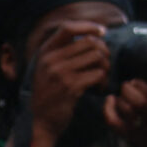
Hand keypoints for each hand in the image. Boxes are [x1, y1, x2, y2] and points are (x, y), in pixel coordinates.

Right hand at [24, 23, 112, 140]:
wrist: (40, 121)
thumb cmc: (50, 92)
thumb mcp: (48, 68)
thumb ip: (63, 51)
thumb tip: (93, 35)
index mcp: (45, 52)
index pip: (67, 27)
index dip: (88, 26)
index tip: (103, 31)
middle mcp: (50, 59)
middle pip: (90, 42)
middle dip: (104, 51)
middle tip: (104, 64)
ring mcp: (60, 73)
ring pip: (97, 57)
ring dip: (106, 67)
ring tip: (101, 78)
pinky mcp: (70, 87)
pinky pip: (98, 74)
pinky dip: (103, 81)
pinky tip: (98, 88)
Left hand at [106, 80, 146, 146]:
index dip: (142, 85)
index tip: (136, 81)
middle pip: (140, 102)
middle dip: (128, 90)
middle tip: (125, 85)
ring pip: (127, 111)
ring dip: (120, 99)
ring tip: (120, 95)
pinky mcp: (133, 141)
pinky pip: (115, 123)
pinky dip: (108, 110)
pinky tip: (109, 101)